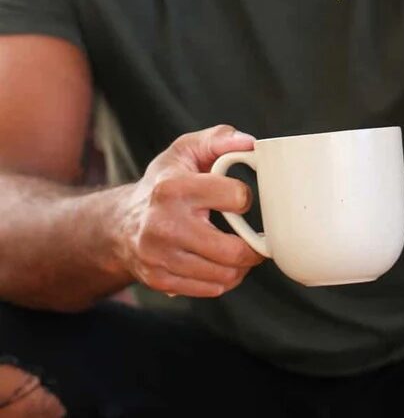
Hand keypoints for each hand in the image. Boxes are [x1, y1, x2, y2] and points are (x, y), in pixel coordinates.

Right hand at [113, 125, 264, 297]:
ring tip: (241, 250)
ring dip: (242, 265)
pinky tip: (222, 263)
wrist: (120, 223)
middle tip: (258, 238)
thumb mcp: (185, 150)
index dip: (245, 197)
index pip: (235, 197)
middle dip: (254, 245)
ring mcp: (159, 256)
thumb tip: (250, 144)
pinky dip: (225, 279)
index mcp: (173, 188)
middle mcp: (163, 224)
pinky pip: (210, 289)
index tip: (240, 198)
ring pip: (224, 274)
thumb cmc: (163, 182)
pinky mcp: (159, 280)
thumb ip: (218, 139)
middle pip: (232, 250)